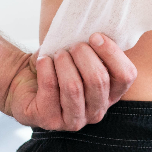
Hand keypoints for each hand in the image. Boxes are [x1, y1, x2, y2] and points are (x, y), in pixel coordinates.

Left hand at [3, 33, 136, 130]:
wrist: (25, 79)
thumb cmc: (59, 65)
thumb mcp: (82, 56)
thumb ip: (96, 48)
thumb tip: (101, 31)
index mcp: (111, 95)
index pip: (126, 76)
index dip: (112, 53)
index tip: (94, 36)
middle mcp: (96, 111)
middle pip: (99, 80)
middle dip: (84, 55)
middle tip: (72, 46)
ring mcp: (73, 120)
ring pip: (74, 87)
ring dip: (64, 63)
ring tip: (58, 54)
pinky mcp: (48, 120)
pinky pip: (50, 89)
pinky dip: (46, 68)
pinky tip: (43, 61)